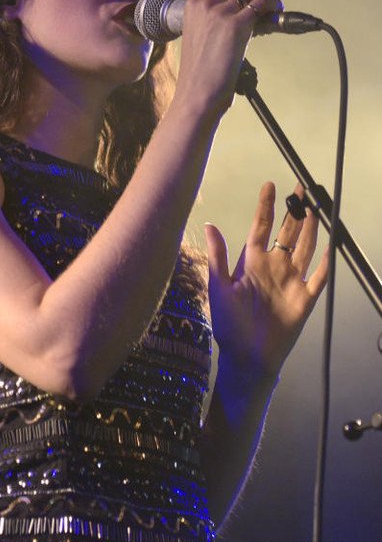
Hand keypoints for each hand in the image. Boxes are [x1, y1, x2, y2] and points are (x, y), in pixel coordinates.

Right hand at [174, 0, 282, 119]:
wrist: (197, 93)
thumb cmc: (199, 74)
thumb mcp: (200, 38)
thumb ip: (213, 22)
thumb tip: (243, 14)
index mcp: (192, 6)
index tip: (248, 7)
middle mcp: (205, 5)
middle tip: (260, 12)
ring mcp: (220, 14)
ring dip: (263, 2)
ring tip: (270, 13)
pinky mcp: (237, 24)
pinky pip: (261, 4)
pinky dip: (271, 6)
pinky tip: (276, 11)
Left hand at [204, 181, 328, 381]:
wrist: (247, 357)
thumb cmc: (228, 324)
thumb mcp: (219, 287)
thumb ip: (217, 256)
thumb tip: (209, 224)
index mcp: (252, 262)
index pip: (261, 227)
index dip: (266, 206)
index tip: (270, 185)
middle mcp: (274, 267)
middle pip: (288, 232)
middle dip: (295, 210)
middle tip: (302, 188)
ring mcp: (291, 281)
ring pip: (305, 248)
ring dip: (311, 229)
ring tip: (316, 207)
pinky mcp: (305, 299)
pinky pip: (319, 277)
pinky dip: (327, 262)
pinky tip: (332, 246)